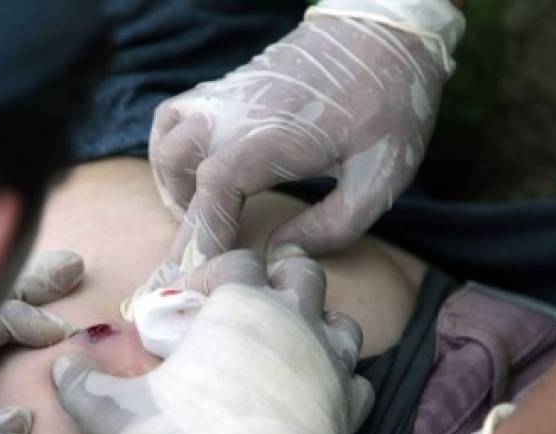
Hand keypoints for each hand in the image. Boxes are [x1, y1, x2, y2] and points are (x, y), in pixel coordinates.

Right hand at [54, 248, 372, 433]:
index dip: (210, 276)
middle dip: (273, 283)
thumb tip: (59, 366)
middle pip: (301, 275)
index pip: (237, 261)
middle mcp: (296, 326)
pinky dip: (338, 381)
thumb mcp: (112, 412)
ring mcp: (331, 372)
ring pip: (340, 324)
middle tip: (238, 315)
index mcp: (242, 305)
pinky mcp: (349, 419)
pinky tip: (306, 400)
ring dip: (313, 326)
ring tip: (276, 352)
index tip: (184, 309)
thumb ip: (85, 383)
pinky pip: (357, 382)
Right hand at [142, 0, 463, 294]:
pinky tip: (190, 176)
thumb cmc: (388, 105)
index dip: (205, 240)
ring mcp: (221, 98)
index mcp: (267, 139)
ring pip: (167, 148)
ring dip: (174, 190)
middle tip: (187, 275)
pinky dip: (168, 152)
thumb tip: (281, 252)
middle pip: (180, 179)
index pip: (212, 195)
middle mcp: (231, 116)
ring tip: (200, 221)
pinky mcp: (221, 89)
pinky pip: (171, 121)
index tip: (207, 279)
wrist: (383, 32)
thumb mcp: (380, 178)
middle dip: (183, 233)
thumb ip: (333, 227)